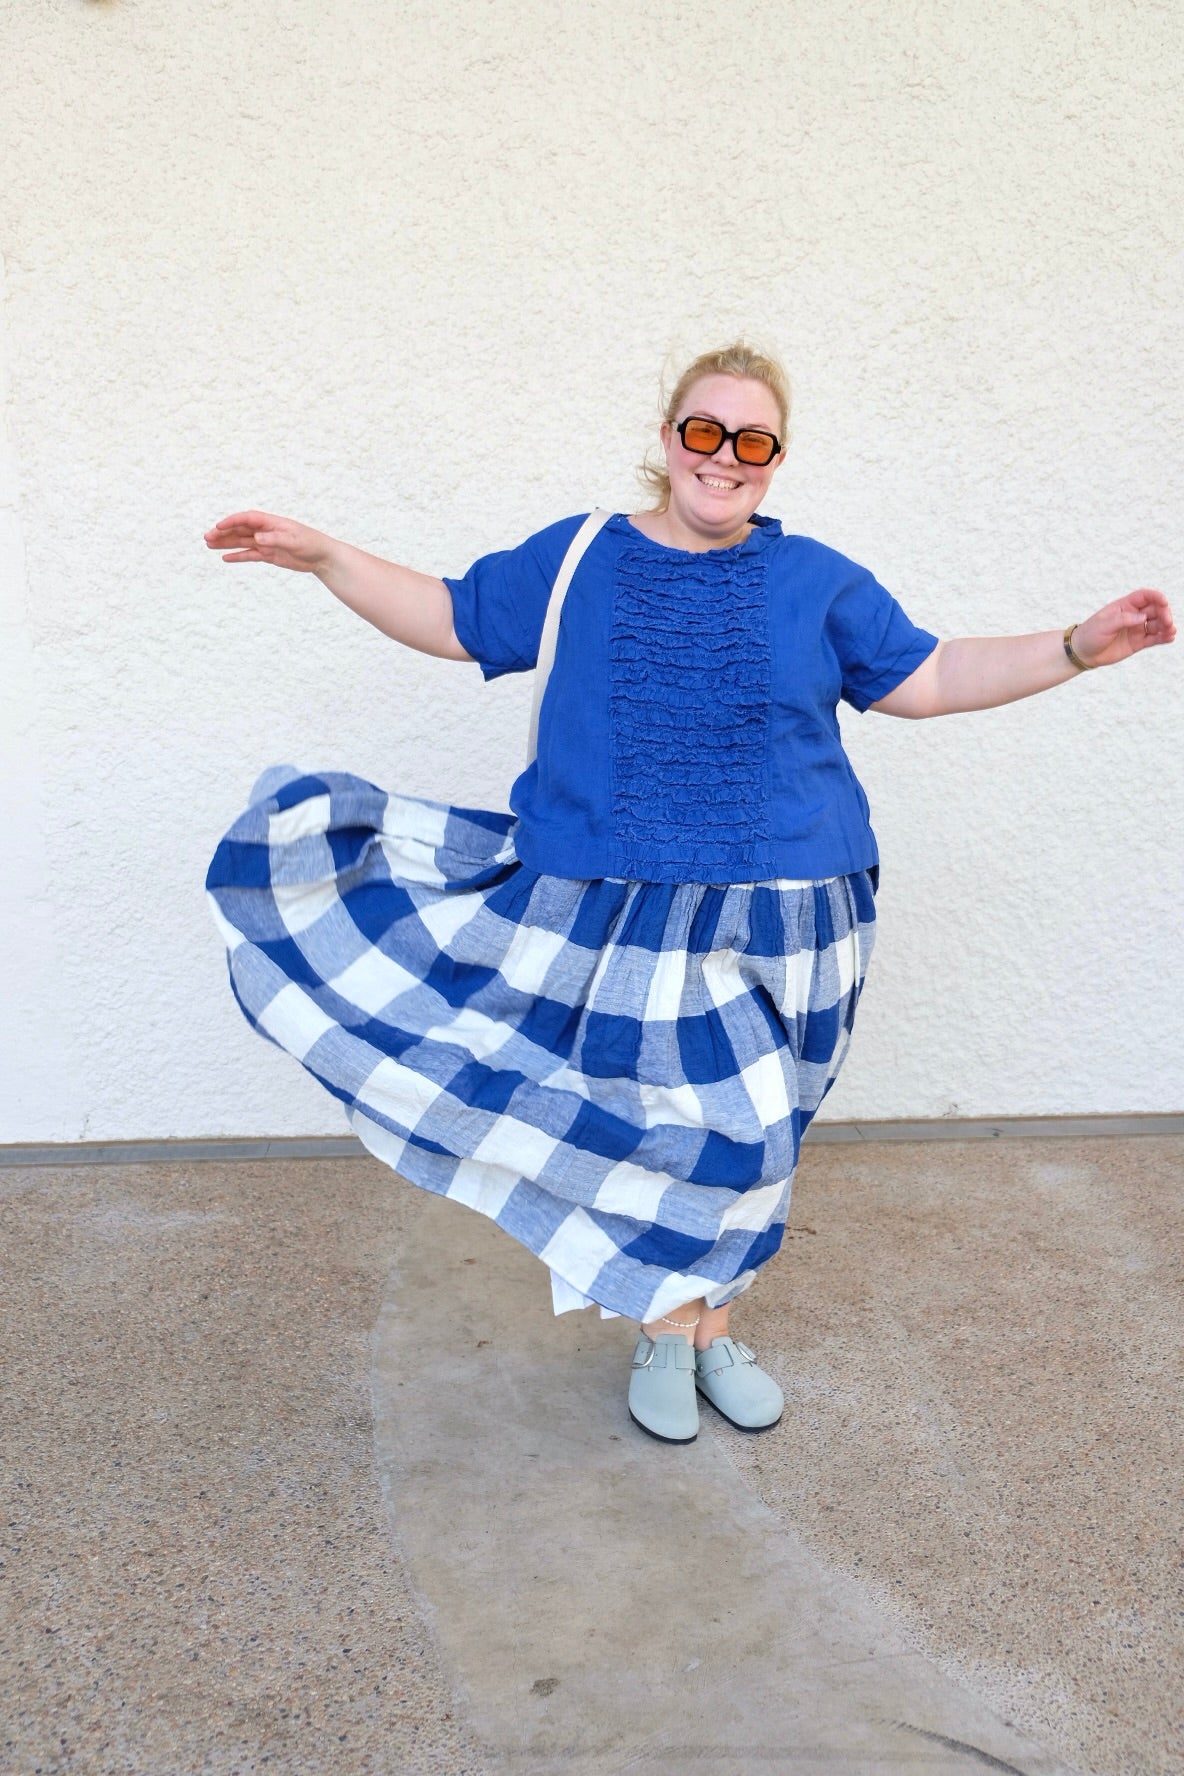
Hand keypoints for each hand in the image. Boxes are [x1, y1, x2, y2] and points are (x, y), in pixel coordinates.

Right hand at [203, 510, 336, 573]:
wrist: (322, 557)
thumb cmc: (311, 543)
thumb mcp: (293, 541)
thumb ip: (274, 539)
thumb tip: (257, 538)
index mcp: (271, 522)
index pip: (247, 519)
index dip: (232, 521)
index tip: (219, 526)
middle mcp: (266, 531)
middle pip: (240, 530)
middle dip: (223, 533)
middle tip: (207, 537)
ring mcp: (266, 543)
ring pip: (242, 542)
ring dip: (226, 543)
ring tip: (209, 545)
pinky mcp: (269, 555)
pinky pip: (250, 555)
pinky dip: (238, 556)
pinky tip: (225, 557)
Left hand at [1071, 588, 1175, 667]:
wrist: (1083, 653)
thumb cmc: (1090, 634)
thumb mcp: (1104, 624)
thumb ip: (1124, 619)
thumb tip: (1143, 617)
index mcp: (1124, 606)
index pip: (1144, 596)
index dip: (1156, 596)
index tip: (1164, 601)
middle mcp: (1133, 616)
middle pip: (1155, 610)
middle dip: (1164, 614)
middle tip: (1167, 622)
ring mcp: (1137, 629)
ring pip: (1157, 625)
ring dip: (1166, 626)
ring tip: (1170, 631)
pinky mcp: (1138, 643)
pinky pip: (1154, 639)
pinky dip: (1163, 637)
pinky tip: (1170, 637)